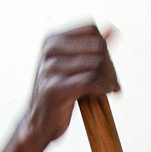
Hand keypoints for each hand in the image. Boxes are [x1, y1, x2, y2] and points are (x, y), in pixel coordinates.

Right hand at [18, 24, 119, 147]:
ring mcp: (50, 69)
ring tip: (111, 89)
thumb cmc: (58, 93)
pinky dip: (103, 87)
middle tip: (113, 83)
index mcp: (52, 39)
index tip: (107, 67)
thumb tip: (113, 29)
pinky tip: (106, 94)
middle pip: (96, 46)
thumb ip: (91, 47)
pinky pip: (90, 81)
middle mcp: (49, 50)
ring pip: (96, 63)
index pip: (91, 29)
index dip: (105, 46)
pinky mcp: (55, 88)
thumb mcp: (72, 65)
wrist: (37, 123)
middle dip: (110, 65)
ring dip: (109, 78)